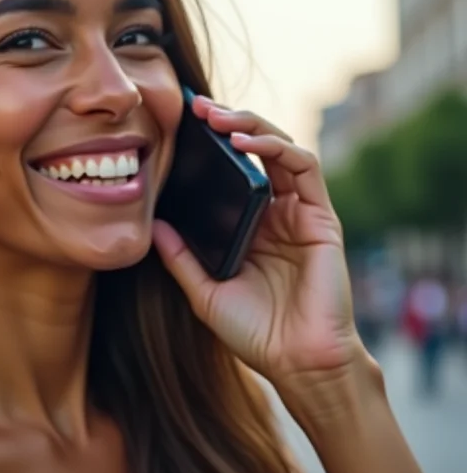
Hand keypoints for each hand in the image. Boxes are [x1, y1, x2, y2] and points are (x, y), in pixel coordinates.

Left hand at [152, 96, 361, 388]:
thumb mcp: (203, 290)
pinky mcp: (321, 217)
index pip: (233, 170)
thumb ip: (181, 257)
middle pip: (256, 150)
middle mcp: (276, 212)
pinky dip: (276, 148)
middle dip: (230, 123)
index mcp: (251, 225)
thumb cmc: (255, 332)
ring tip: (220, 119)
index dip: (212, 145)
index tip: (181, 126)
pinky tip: (247, 144)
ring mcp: (300, 212)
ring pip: (281, 148)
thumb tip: (151, 224)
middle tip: (199, 109)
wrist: (297, 364)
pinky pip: (304, 168)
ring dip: (252, 126)